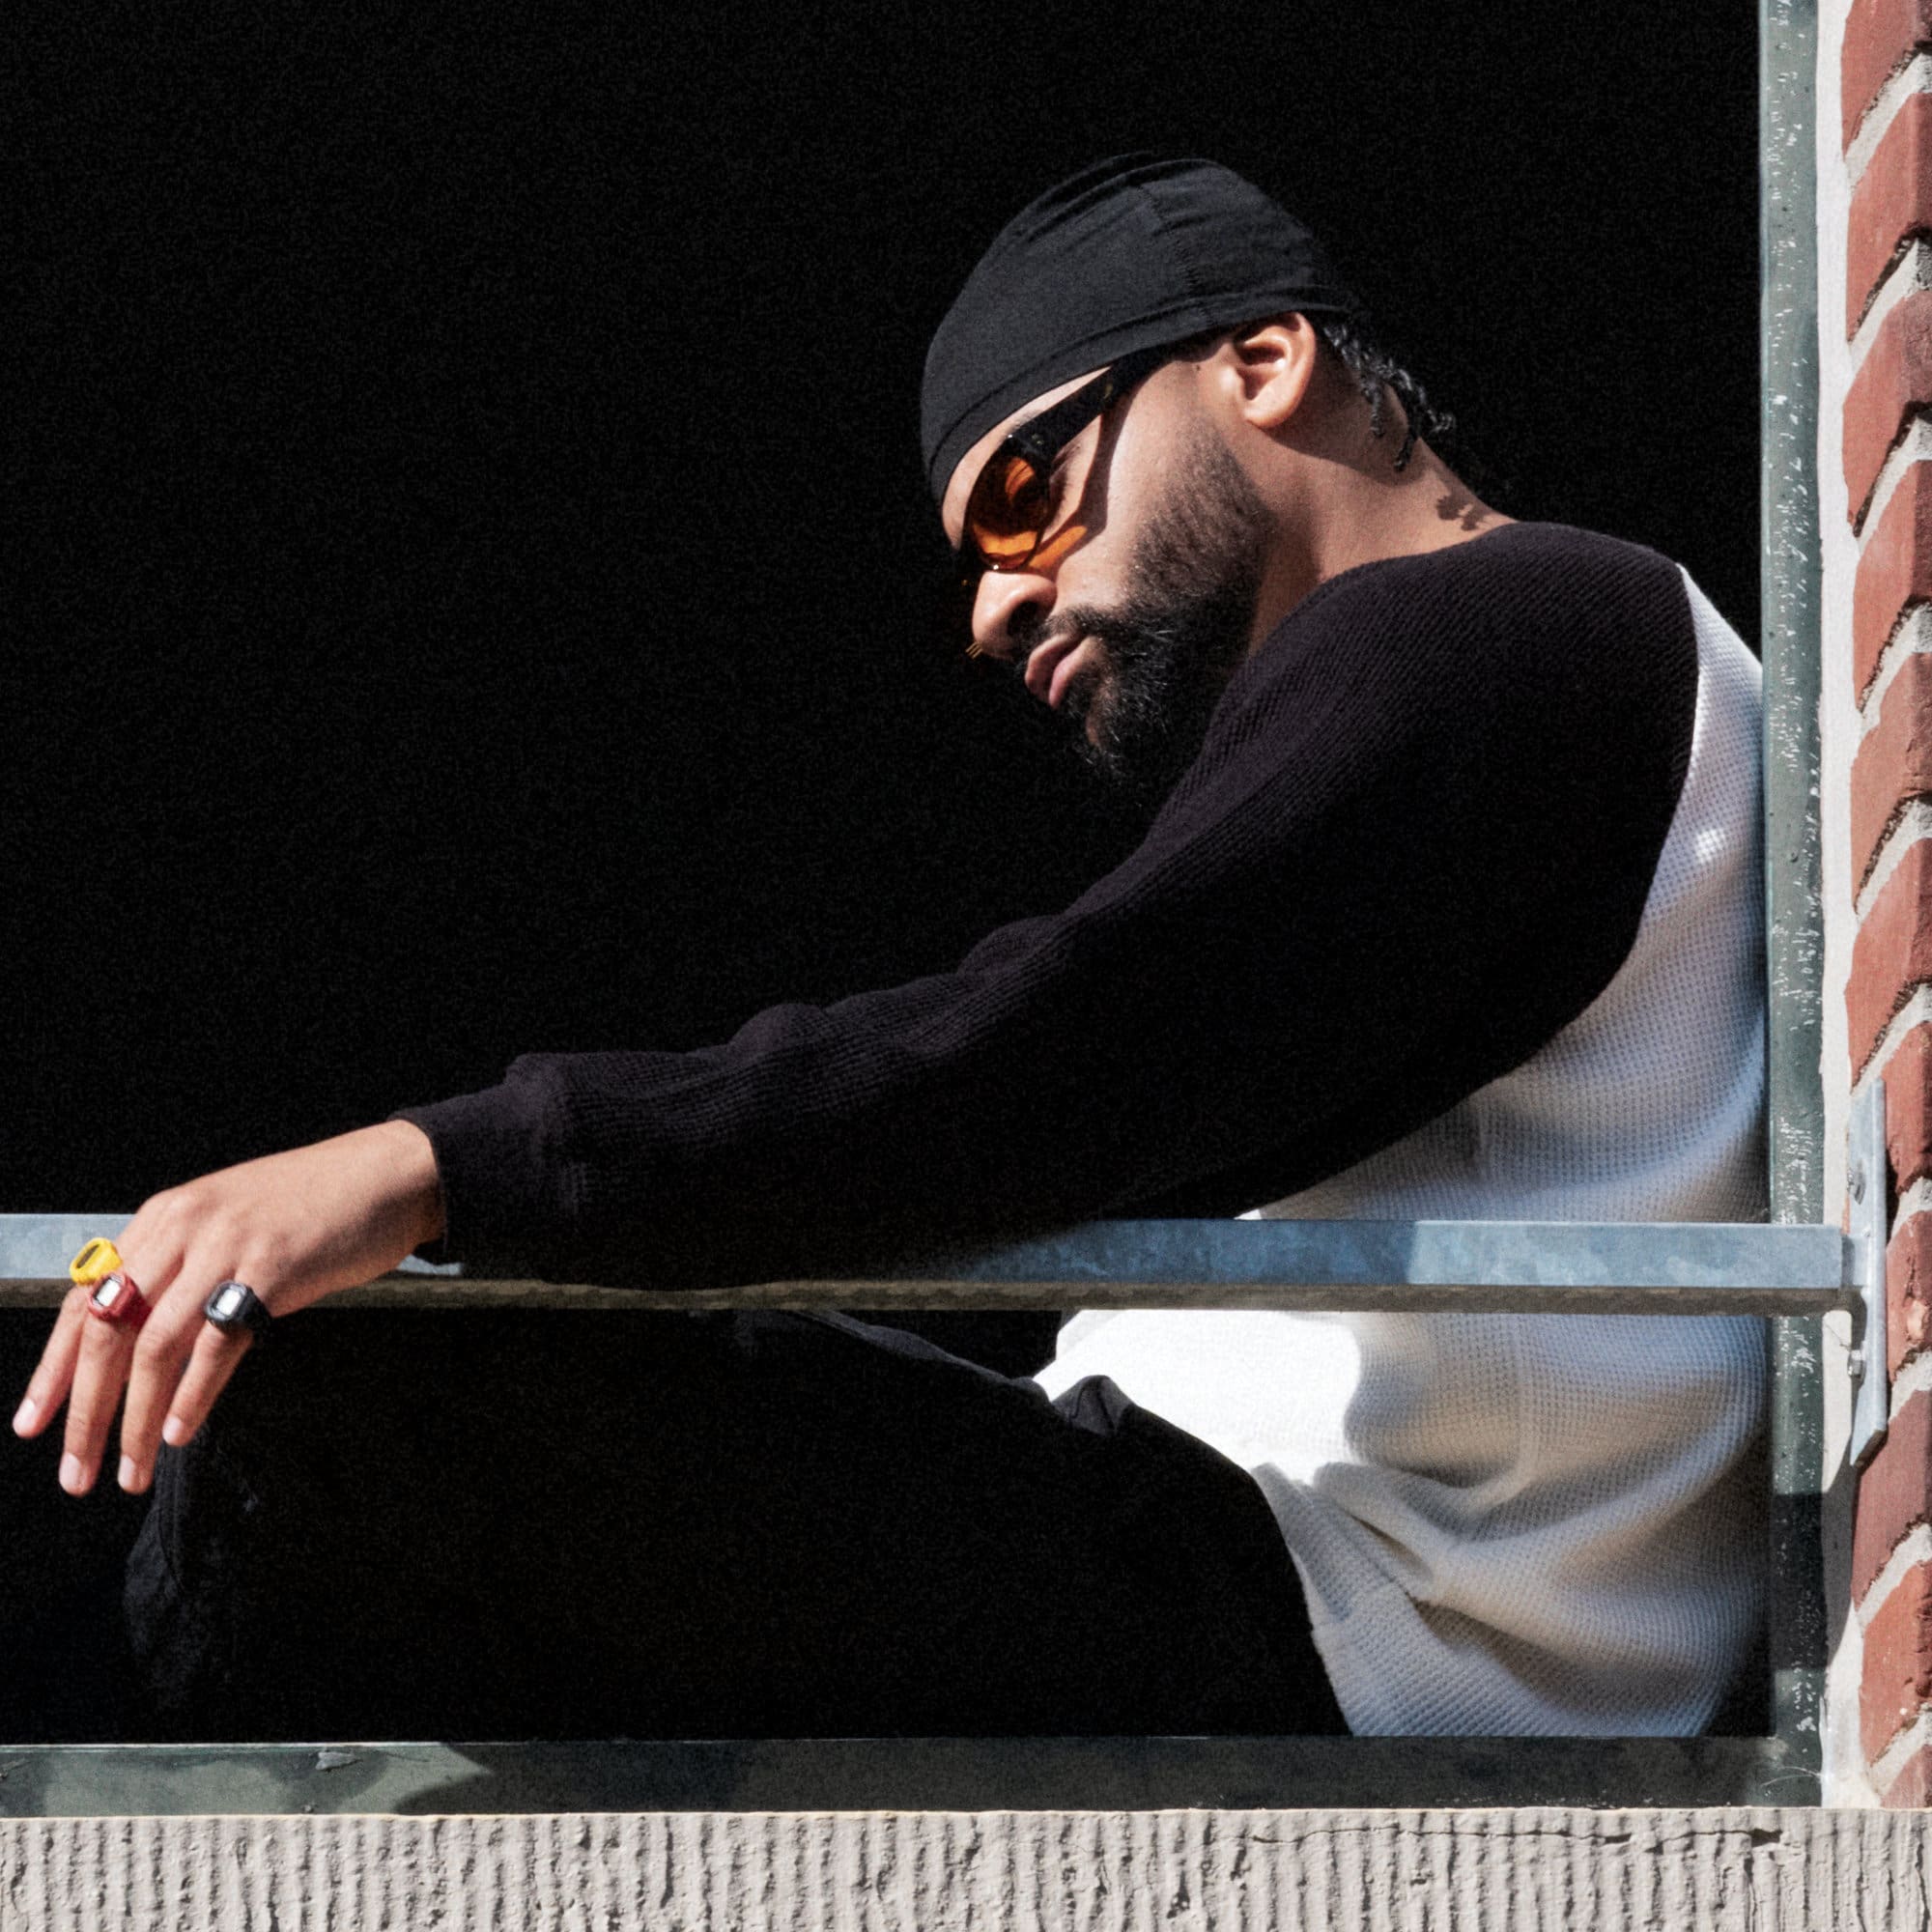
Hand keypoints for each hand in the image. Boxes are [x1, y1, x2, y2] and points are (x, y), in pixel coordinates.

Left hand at [13, 1120, 444, 1495]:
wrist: (392, 1173)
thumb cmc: (317, 1205)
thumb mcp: (231, 1223)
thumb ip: (185, 1266)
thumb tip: (141, 1339)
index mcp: (164, 1217)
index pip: (85, 1299)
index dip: (53, 1368)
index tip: (32, 1425)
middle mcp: (183, 1227)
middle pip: (107, 1329)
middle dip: (84, 1410)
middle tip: (76, 1472)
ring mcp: (227, 1245)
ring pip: (155, 1345)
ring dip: (134, 1419)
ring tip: (132, 1470)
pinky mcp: (273, 1266)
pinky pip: (218, 1341)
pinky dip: (194, 1394)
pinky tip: (180, 1431)